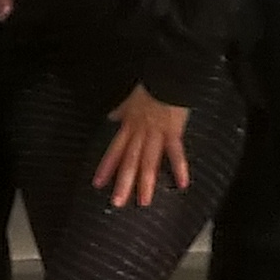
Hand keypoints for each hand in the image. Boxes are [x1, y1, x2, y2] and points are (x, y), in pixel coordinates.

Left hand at [93, 88, 191, 206]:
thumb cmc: (151, 87)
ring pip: (149, 161)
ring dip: (146, 182)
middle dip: (123, 182)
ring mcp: (157, 134)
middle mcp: (141, 133)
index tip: (98, 184)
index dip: (106, 167)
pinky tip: (182, 184)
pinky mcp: (174, 133)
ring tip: (143, 201)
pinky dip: (179, 168)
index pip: (115, 150)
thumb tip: (111, 116)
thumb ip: (121, 110)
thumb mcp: (130, 98)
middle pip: (130, 160)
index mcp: (130, 126)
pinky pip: (176, 153)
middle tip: (117, 202)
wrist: (167, 76)